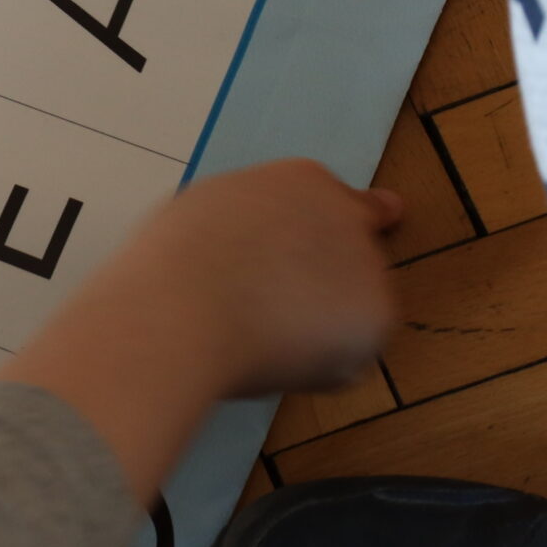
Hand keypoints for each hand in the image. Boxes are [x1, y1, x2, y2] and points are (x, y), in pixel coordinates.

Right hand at [0, 160, 400, 503]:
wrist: (182, 310)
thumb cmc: (171, 261)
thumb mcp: (208, 215)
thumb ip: (254, 224)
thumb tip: (264, 250)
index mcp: (302, 182)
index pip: (352, 201)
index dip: (354, 223)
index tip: (370, 230)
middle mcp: (347, 219)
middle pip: (353, 257)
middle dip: (324, 283)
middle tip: (267, 311)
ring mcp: (369, 271)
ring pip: (353, 309)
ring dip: (322, 325)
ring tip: (258, 337)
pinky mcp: (374, 323)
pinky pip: (349, 353)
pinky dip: (321, 363)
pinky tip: (274, 359)